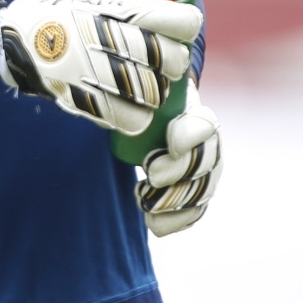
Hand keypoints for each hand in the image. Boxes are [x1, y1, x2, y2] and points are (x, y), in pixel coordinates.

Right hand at [0, 0, 200, 131]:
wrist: (10, 40)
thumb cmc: (57, 15)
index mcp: (112, 8)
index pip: (174, 19)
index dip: (185, 25)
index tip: (183, 28)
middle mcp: (105, 38)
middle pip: (169, 59)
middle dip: (174, 63)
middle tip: (167, 64)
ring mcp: (94, 70)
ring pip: (152, 91)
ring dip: (157, 92)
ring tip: (149, 87)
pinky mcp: (83, 98)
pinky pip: (129, 117)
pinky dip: (137, 116)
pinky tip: (134, 109)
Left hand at [137, 98, 222, 236]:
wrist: (147, 120)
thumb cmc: (140, 103)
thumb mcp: (135, 91)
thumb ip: (124, 91)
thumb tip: (96, 79)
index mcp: (193, 112)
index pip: (204, 124)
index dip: (192, 135)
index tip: (171, 141)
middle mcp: (205, 143)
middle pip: (207, 163)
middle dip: (179, 172)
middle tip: (151, 174)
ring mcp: (203, 171)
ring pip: (203, 192)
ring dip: (175, 201)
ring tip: (143, 200)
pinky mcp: (194, 194)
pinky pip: (194, 213)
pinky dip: (175, 222)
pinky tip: (153, 223)